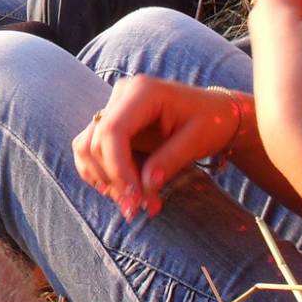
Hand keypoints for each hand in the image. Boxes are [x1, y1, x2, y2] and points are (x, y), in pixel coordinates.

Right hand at [71, 76, 241, 219]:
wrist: (215, 114)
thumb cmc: (210, 121)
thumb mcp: (196, 141)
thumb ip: (169, 161)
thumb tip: (145, 186)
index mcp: (143, 92)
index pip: (112, 131)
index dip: (117, 168)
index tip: (135, 198)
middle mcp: (121, 96)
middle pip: (95, 143)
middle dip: (114, 181)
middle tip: (137, 209)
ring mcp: (113, 109)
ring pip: (87, 149)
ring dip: (105, 181)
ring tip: (134, 203)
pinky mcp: (111, 125)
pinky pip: (92, 153)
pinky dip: (104, 176)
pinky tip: (125, 191)